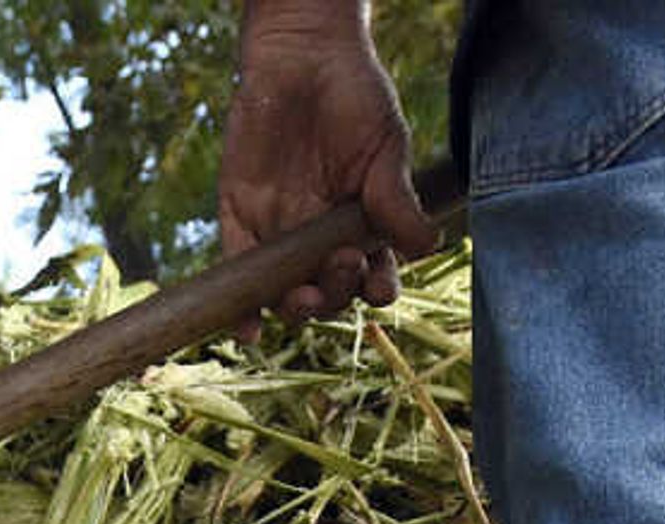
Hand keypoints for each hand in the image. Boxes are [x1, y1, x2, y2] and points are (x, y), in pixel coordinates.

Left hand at [220, 0, 439, 321]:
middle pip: (330, 291)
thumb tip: (427, 247)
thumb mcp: (384, 147)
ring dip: (296, 307)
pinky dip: (240, 306)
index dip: (375, 290)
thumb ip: (397, 200)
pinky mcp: (240, 218)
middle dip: (337, 291)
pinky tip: (247, 329)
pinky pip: (237, 270)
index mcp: (363, 229)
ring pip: (285, 291)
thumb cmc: (353, 94)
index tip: (377, 285)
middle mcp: (322, 239)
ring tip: (303, 298)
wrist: (301, 53)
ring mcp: (279, 232)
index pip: (372, 277)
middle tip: (340, 264)